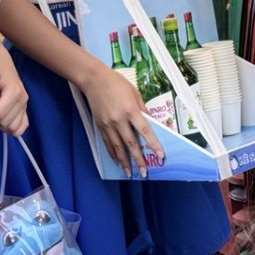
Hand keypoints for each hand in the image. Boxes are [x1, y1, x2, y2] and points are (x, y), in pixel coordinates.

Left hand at [0, 39, 28, 136]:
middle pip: (6, 122)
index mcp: (14, 91)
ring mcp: (25, 104)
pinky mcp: (24, 108)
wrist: (2, 60)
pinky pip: (23, 125)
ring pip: (14, 126)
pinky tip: (3, 122)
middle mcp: (23, 99)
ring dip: (2, 124)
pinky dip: (13, 128)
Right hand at [78, 58, 163, 178]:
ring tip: (130, 173)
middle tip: (144, 173)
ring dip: (124, 162)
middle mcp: (119, 120)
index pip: (145, 131)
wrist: (94, 80)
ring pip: (118, 147)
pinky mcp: (100, 126)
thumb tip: (151, 124)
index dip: (153, 144)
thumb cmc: (117, 83)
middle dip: (138, 160)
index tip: (160, 156)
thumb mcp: (135, 93)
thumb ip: (143, 110)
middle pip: (131, 144)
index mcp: (131, 110)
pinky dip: (113, 153)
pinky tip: (117, 161)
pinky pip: (108, 143)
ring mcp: (108, 124)